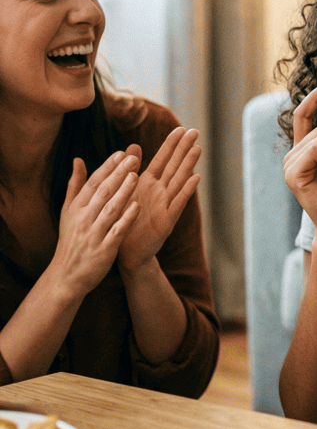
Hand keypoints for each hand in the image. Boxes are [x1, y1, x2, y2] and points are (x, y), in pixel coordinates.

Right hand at [52, 151, 140, 296]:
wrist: (66, 276)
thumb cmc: (72, 240)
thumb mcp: (69, 212)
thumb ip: (75, 185)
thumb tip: (78, 159)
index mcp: (76, 208)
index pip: (93, 183)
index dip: (108, 167)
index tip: (122, 153)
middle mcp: (83, 219)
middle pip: (102, 192)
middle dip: (118, 174)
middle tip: (134, 158)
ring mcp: (93, 234)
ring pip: (109, 209)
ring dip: (123, 192)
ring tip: (136, 176)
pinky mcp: (103, 250)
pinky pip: (116, 231)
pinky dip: (126, 218)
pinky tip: (137, 206)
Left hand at [118, 127, 202, 272]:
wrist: (125, 253)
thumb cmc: (124, 221)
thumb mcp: (125, 192)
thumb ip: (130, 169)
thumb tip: (131, 146)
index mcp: (147, 184)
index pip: (161, 159)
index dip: (171, 144)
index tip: (181, 128)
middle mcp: (159, 192)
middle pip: (174, 166)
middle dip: (184, 149)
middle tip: (195, 131)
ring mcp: (165, 205)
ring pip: (179, 181)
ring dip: (188, 165)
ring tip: (198, 148)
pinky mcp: (166, 221)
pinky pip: (177, 204)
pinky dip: (186, 191)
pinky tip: (196, 178)